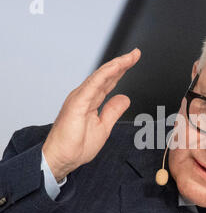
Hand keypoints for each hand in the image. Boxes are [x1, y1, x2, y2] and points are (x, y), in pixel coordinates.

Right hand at [42, 48, 140, 181]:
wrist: (62, 158)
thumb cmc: (77, 145)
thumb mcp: (104, 126)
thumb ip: (113, 111)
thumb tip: (124, 98)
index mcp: (91, 101)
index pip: (109, 82)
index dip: (121, 71)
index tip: (133, 61)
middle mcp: (85, 96)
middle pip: (106, 76)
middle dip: (122, 64)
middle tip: (136, 54)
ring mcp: (80, 97)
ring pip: (100, 76)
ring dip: (116, 65)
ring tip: (130, 57)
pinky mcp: (77, 102)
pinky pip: (93, 85)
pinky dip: (105, 74)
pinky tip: (116, 67)